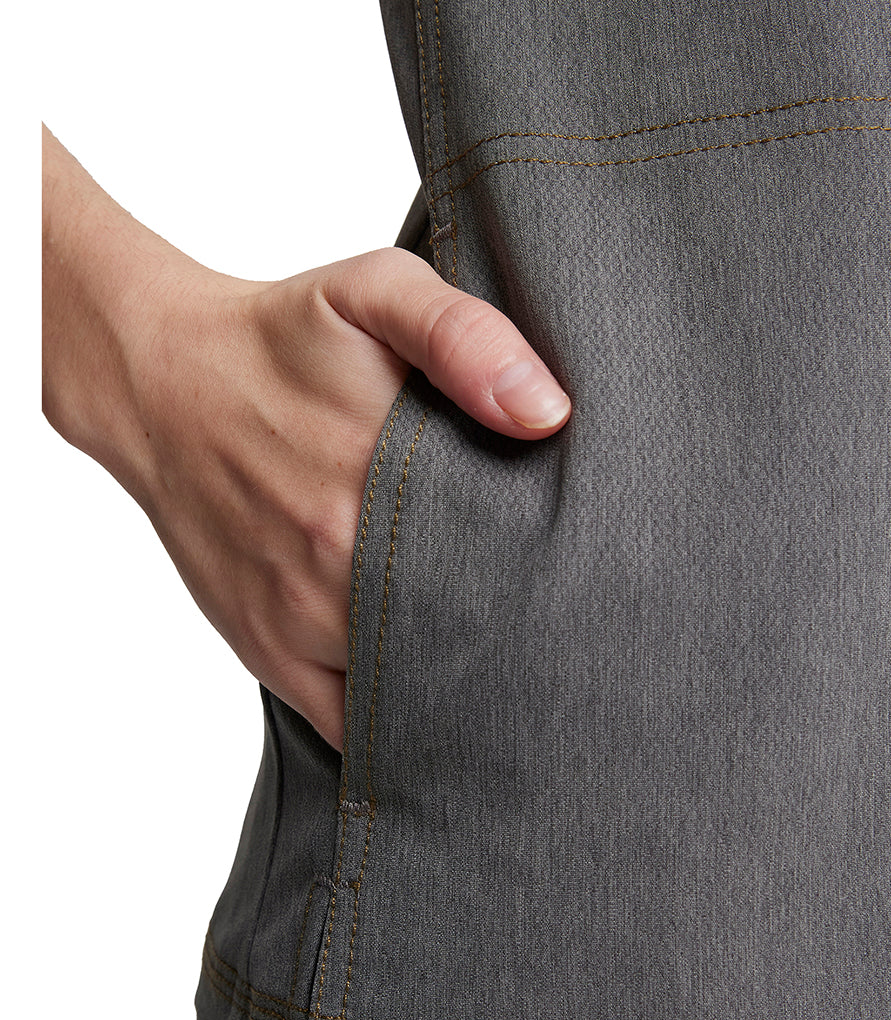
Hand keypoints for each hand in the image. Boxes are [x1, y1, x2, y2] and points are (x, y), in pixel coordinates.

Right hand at [130, 250, 571, 749]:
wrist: (160, 382)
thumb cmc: (279, 338)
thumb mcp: (374, 291)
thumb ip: (464, 335)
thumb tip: (546, 413)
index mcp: (376, 471)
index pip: (506, 558)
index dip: (561, 578)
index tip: (601, 582)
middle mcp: (336, 556)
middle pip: (468, 630)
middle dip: (525, 640)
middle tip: (577, 634)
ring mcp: (299, 616)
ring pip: (415, 691)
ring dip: (469, 688)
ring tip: (521, 672)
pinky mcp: (270, 652)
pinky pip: (353, 726)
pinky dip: (401, 728)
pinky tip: (442, 704)